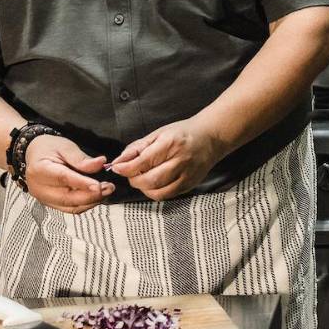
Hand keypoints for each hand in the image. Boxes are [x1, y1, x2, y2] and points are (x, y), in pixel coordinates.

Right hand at [23, 135, 113, 214]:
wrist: (34, 154)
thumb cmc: (49, 148)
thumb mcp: (65, 146)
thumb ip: (82, 158)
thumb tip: (100, 164)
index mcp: (40, 169)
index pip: (63, 178)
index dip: (82, 184)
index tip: (99, 186)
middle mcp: (39, 188)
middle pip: (67, 197)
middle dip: (91, 195)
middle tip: (109, 187)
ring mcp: (44, 198)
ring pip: (70, 206)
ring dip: (91, 201)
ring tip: (106, 191)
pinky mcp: (50, 204)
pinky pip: (70, 208)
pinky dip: (84, 204)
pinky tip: (95, 196)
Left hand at [109, 120, 225, 200]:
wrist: (210, 137)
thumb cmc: (183, 133)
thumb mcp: (158, 133)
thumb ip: (137, 148)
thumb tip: (119, 161)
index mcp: (170, 144)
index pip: (143, 162)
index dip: (126, 168)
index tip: (117, 168)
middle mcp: (180, 161)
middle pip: (150, 180)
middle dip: (134, 179)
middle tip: (130, 173)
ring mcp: (186, 175)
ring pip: (158, 192)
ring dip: (143, 188)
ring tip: (142, 178)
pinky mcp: (189, 185)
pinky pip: (167, 195)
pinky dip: (155, 192)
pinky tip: (153, 183)